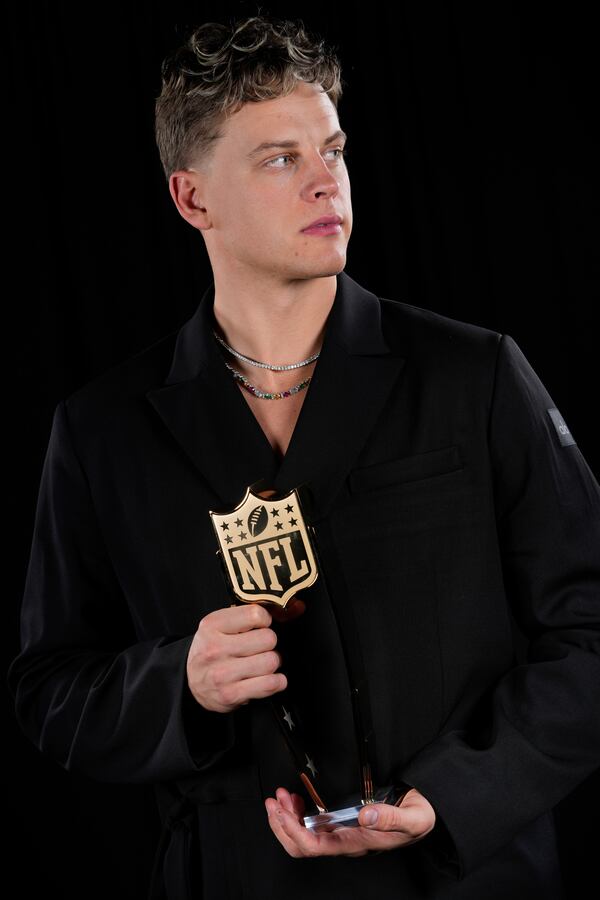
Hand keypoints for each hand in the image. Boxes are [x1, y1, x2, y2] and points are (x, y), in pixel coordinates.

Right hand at [187, 604, 285, 711]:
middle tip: (260, 648)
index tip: (259, 626)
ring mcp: (222, 673)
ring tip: (261, 663)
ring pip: (271, 661)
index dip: (264, 620)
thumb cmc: (212, 648)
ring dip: (272, 663)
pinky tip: (268, 678)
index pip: (256, 614)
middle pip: (268, 639)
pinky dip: (277, 681)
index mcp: (212, 625)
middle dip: (269, 643)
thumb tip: (298, 607)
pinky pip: (270, 684)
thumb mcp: (223, 624)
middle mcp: (215, 648)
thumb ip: (256, 613)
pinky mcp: (231, 694)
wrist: (189, 680)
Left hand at [265, 787, 435, 857]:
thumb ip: (389, 818)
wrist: (424, 817)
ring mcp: (341, 834)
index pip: (315, 846)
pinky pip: (312, 825)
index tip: (283, 811)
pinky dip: (298, 812)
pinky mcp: (342, 824)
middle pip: (301, 845)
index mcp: (356, 843)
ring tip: (280, 796)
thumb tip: (365, 815)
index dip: (293, 831)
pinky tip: (296, 800)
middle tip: (274, 800)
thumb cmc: (417, 819)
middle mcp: (344, 842)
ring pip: (303, 836)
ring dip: (286, 817)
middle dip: (281, 824)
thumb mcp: (411, 817)